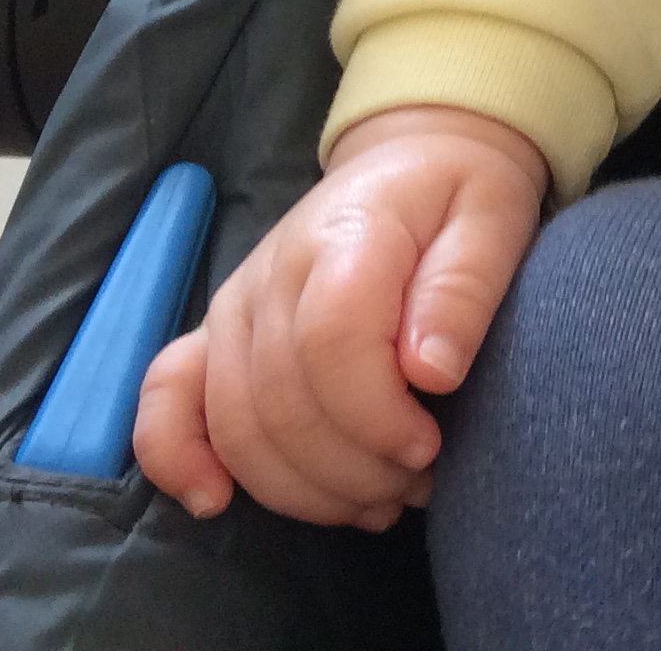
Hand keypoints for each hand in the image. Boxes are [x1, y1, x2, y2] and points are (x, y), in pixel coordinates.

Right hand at [133, 106, 546, 528]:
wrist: (414, 160)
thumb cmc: (460, 196)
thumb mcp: (494, 221)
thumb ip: (462, 290)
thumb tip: (430, 372)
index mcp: (343, 237)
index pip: (330, 346)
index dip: (375, 418)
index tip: (428, 448)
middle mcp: (269, 276)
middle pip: (281, 404)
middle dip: (353, 469)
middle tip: (420, 483)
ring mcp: (232, 309)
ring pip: (237, 426)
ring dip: (305, 488)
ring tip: (379, 500)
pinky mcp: (212, 335)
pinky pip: (166, 398)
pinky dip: (176, 457)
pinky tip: (214, 500)